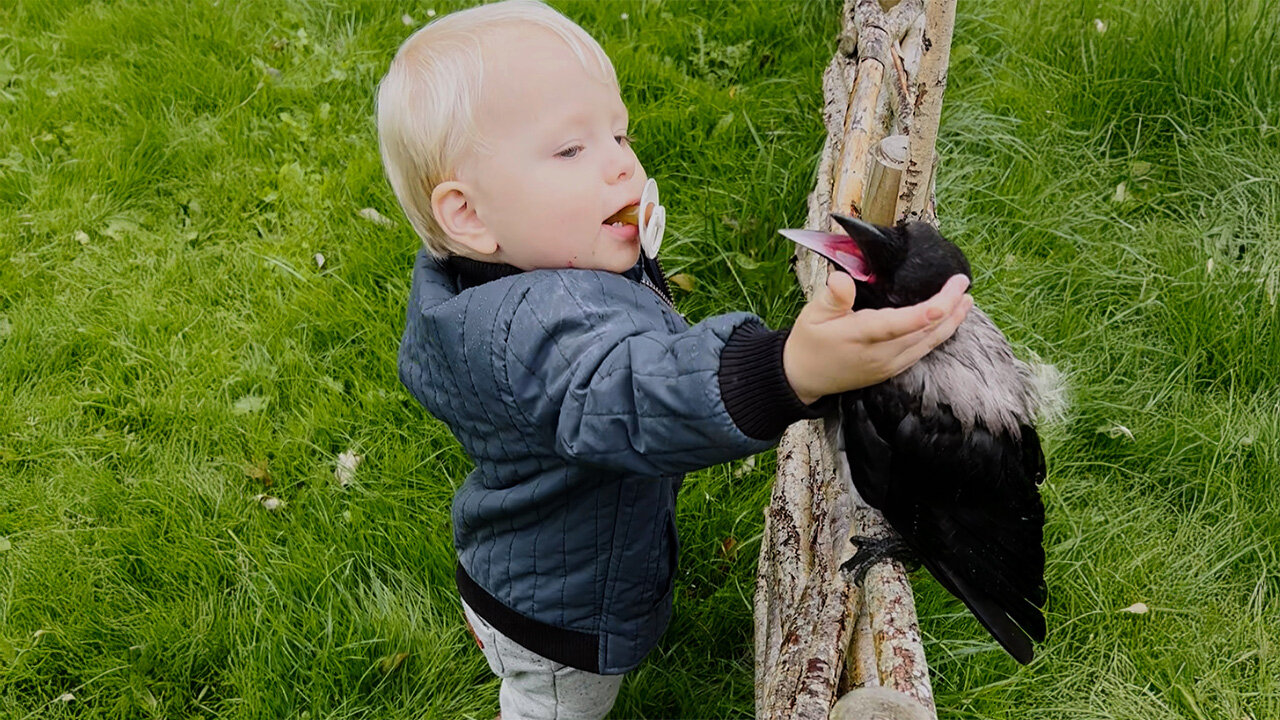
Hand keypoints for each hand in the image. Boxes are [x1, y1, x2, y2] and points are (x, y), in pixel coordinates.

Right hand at [783, 272, 971, 403]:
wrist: (803, 377)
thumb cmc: (809, 341)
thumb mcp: (813, 314)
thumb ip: (832, 297)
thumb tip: (841, 279)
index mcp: (861, 336)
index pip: (901, 323)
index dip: (929, 311)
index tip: (951, 293)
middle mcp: (880, 354)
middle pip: (924, 332)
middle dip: (949, 308)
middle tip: (963, 283)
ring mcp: (889, 365)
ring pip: (929, 343)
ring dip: (951, 322)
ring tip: (966, 301)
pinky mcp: (892, 370)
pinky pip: (922, 351)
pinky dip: (939, 335)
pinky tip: (948, 322)